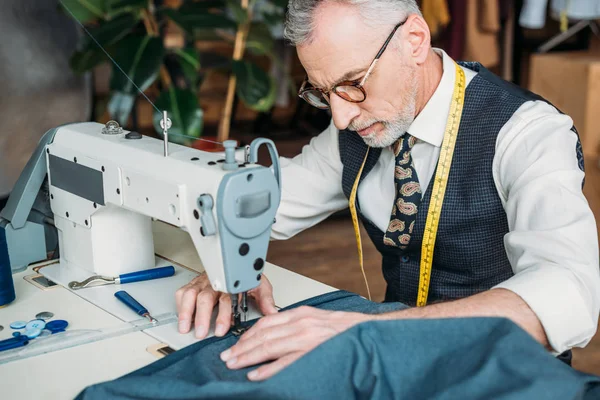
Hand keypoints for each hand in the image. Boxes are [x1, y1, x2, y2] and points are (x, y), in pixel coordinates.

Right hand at [175, 273, 276, 338]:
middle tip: (201, 333)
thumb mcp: (259, 284)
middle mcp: (215, 282)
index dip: (223, 315)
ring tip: (185, 328)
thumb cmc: (245, 276)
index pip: (226, 300)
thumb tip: (272, 313)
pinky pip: (183, 291)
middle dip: (202, 317)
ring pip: (191, 294)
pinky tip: (181, 316)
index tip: (222, 330)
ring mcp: (203, 282)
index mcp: (231, 284)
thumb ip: (265, 299)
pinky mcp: (195, 283)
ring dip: (186, 311)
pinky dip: (180, 304)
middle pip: (205, 298)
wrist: (237, 260)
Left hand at [219, 305, 371, 380]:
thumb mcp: (317, 319)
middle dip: (242, 347)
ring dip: (248, 357)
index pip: (266, 323)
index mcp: (301, 314)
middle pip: (263, 335)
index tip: (236, 344)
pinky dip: (269, 370)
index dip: (248, 334)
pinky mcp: (313, 353)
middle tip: (227, 357)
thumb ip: (297, 324)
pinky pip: (286, 363)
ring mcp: (306, 339)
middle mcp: (301, 324)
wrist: (369, 333)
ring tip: (235, 365)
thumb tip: (275, 334)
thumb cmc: (345, 329)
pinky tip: (256, 376)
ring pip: (269, 347)